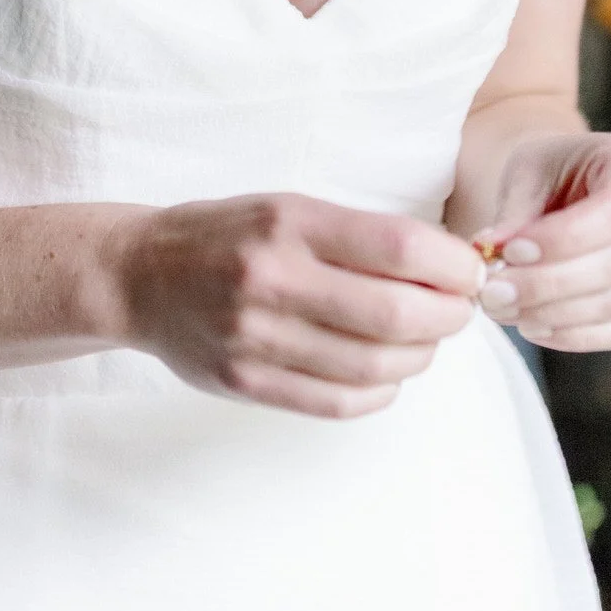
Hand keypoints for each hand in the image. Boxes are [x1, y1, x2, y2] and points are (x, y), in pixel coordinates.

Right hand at [105, 192, 486, 419]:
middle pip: (395, 314)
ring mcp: (255, 336)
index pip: (398, 246)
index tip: (472, 271)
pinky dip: (379, 391)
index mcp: (288, 222)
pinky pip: (337, 402)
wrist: (138, 275)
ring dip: (420, 358)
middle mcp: (271, 278)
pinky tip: (385, 374)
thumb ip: (358, 236)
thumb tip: (448, 267)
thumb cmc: (227, 235)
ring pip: (373, 366)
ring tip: (423, 342)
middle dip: (449, 317)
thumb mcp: (286, 208)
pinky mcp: (244, 381)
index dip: (453, 265)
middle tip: (460, 312)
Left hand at [472, 131, 610, 352]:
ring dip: (554, 313)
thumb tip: (491, 253)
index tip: (511, 252)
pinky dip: (572, 335)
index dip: (565, 239)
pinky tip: (530, 326)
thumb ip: (515, 213)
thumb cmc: (546, 172)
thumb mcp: (525, 172)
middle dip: (549, 284)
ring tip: (501, 306)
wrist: (563, 187)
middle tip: (492, 292)